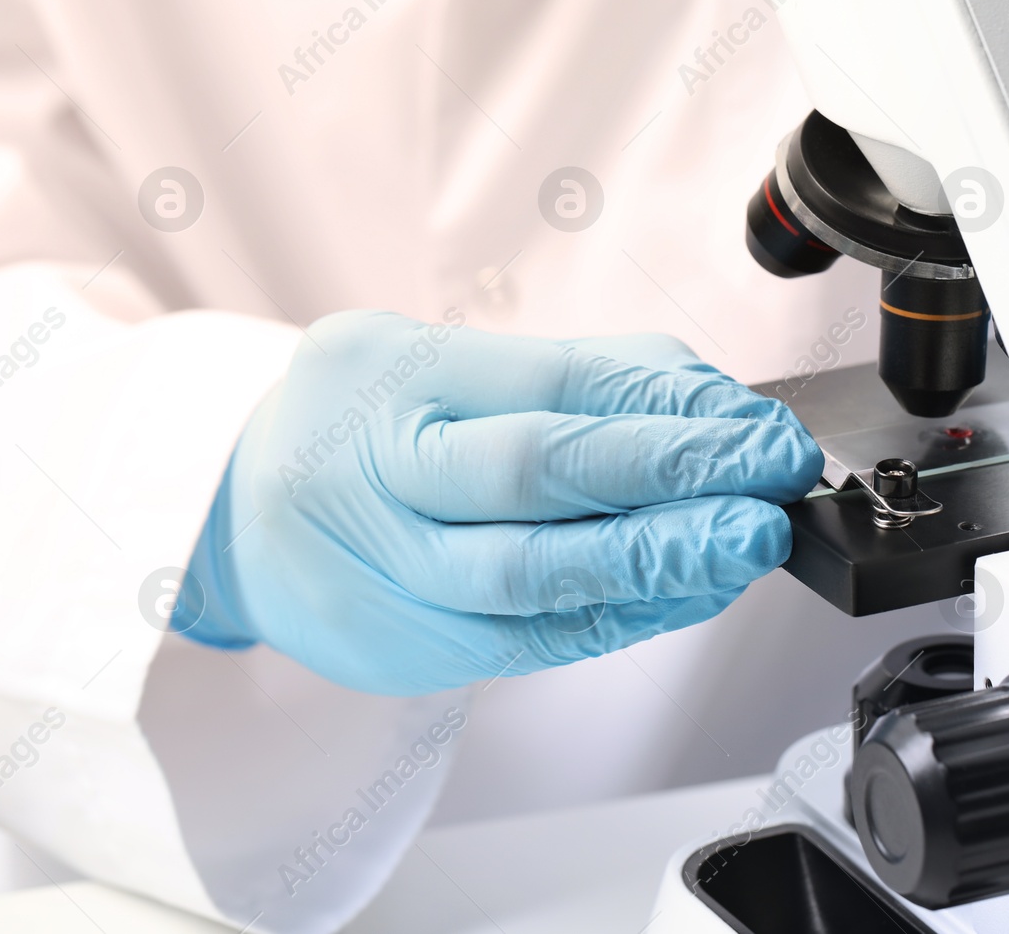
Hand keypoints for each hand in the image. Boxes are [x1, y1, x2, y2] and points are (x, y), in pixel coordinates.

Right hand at [178, 311, 821, 694]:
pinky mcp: (410, 647)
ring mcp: (388, 568)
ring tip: (746, 544)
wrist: (237, 521)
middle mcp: (381, 470)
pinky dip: (624, 614)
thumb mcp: (444, 362)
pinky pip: (534, 636)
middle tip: (771, 477)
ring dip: (659, 559)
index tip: (755, 421)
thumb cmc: (365, 426)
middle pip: (538, 472)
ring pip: (534, 571)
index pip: (551, 382)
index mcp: (392, 373)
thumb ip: (575, 377)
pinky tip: (692, 591)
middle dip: (674, 475)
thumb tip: (714, 405)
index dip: (666, 404)